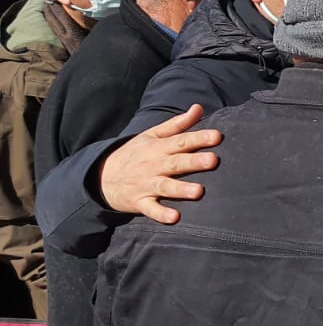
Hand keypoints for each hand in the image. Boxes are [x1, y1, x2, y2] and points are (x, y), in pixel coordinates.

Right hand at [97, 105, 220, 224]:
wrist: (101, 177)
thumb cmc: (136, 154)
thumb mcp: (152, 135)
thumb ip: (178, 124)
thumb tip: (198, 107)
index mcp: (158, 148)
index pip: (180, 141)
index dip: (199, 138)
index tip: (217, 136)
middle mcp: (153, 165)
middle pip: (176, 163)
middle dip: (194, 161)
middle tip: (213, 160)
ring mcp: (146, 184)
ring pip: (165, 186)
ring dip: (181, 189)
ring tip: (199, 191)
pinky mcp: (140, 202)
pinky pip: (151, 209)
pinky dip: (161, 214)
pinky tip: (174, 218)